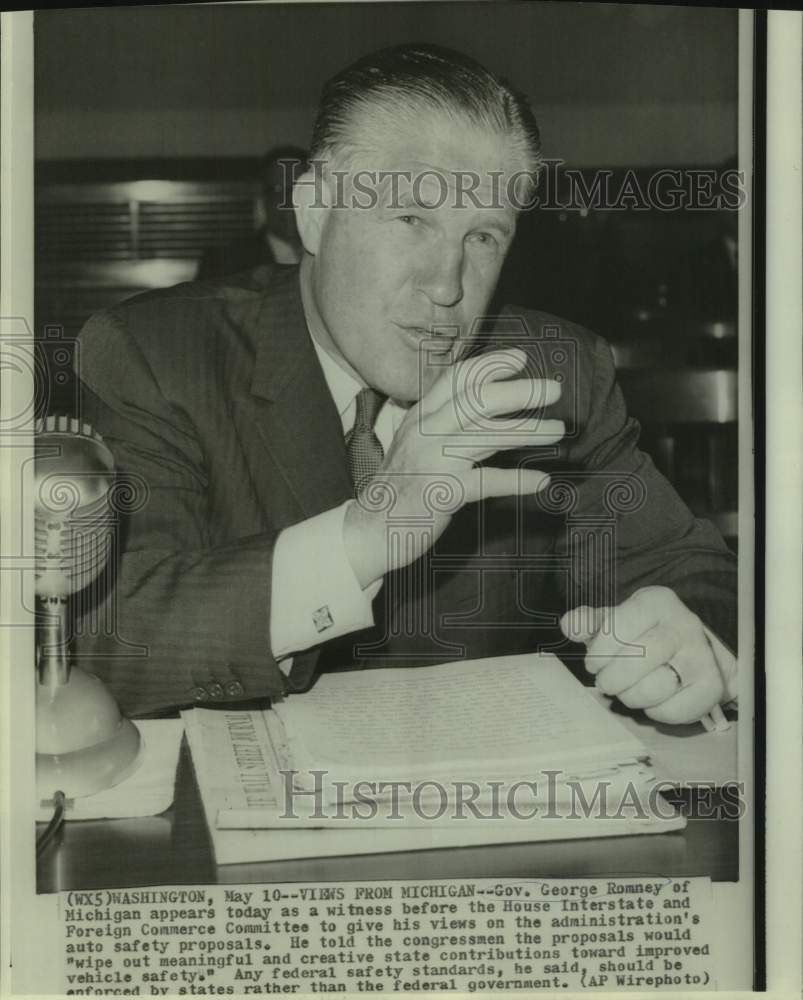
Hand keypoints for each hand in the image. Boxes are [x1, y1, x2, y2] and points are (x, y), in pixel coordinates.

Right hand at [344, 348, 562, 585]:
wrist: (370, 530)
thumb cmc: (402, 486)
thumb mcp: (417, 445)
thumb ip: (448, 424)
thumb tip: (491, 406)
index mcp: (420, 417)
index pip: (456, 379)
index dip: (491, 365)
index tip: (521, 358)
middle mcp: (425, 432)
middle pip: (476, 400)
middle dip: (519, 392)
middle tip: (553, 389)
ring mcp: (433, 461)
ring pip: (487, 436)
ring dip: (528, 431)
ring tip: (558, 431)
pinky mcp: (442, 492)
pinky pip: (488, 481)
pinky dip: (518, 481)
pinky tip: (542, 481)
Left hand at [560, 586, 732, 723]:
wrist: (688, 651)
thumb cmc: (642, 635)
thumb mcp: (614, 621)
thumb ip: (588, 623)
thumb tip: (569, 625)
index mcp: (656, 602)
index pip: (620, 626)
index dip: (599, 651)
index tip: (594, 663)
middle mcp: (684, 624)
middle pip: (639, 658)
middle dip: (613, 678)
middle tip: (606, 683)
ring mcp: (701, 655)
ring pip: (656, 687)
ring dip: (632, 697)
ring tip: (627, 691)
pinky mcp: (711, 686)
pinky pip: (675, 710)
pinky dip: (656, 712)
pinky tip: (651, 701)